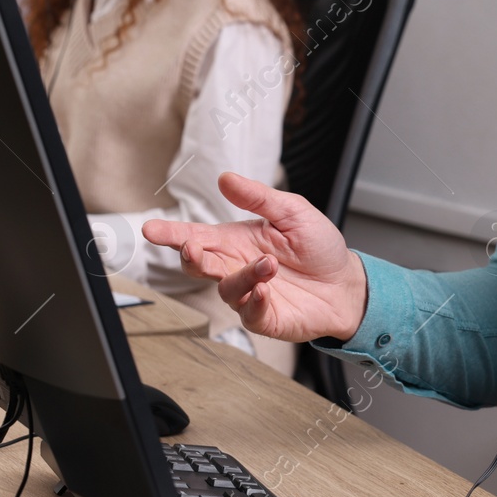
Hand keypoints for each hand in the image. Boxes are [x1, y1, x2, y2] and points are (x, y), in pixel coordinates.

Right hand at [142, 172, 367, 342]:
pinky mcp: (264, 317)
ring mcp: (248, 294)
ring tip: (268, 264)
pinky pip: (248, 312)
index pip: (197, 235)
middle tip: (191, 248)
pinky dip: (253, 300)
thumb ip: (258, 197)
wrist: (346, 283)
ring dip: (242, 275)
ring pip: (225, 288)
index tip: (150, 228)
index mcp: (237, 240)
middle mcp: (236, 267)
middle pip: (200, 264)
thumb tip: (225, 178)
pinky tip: (266, 288)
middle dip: (190, 256)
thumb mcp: (292, 211)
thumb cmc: (318, 246)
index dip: (172, 233)